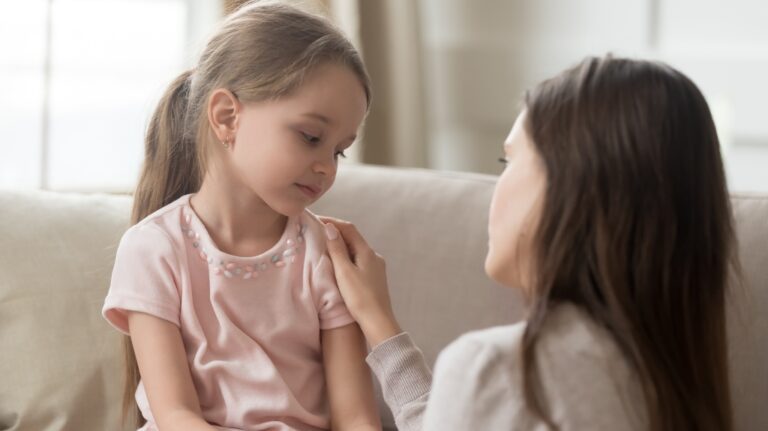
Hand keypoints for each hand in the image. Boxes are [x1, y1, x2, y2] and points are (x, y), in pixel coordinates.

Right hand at [321, 216, 401, 346]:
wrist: (378, 322)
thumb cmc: (360, 297)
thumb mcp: (344, 272)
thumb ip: (337, 249)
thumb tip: (330, 228)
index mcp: (367, 252)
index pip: (349, 228)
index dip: (333, 222)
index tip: (316, 220)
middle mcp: (374, 256)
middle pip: (353, 238)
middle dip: (336, 233)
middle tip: (317, 232)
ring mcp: (376, 267)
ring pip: (355, 250)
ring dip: (341, 245)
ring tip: (324, 247)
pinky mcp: (374, 278)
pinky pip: (358, 260)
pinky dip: (346, 257)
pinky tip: (338, 264)